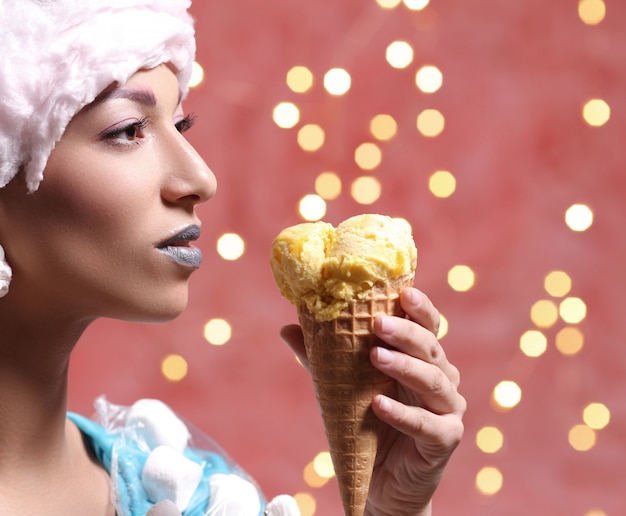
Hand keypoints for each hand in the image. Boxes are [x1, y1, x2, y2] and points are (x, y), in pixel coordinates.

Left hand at [280, 288, 464, 515]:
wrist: (382, 479)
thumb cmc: (369, 423)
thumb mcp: (344, 386)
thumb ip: (322, 359)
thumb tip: (286, 328)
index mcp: (422, 359)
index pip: (427, 327)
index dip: (420, 308)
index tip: (404, 292)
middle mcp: (442, 378)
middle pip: (431, 348)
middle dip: (406, 333)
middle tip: (378, 323)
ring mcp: (448, 409)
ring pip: (433, 381)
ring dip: (405, 367)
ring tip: (375, 357)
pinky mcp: (445, 439)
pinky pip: (427, 424)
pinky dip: (403, 414)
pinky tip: (378, 405)